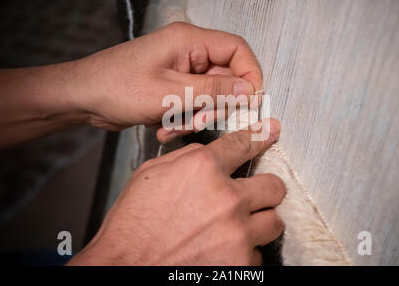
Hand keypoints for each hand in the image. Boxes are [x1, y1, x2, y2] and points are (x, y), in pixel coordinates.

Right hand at [68, 118, 284, 264]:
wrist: (124, 268)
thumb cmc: (132, 225)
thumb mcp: (151, 174)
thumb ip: (187, 157)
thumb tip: (210, 153)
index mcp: (202, 169)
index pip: (244, 144)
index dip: (261, 136)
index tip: (271, 132)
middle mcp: (226, 198)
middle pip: (273, 186)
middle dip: (265, 189)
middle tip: (253, 195)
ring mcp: (236, 233)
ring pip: (273, 222)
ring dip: (258, 222)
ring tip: (236, 227)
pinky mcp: (240, 264)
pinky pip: (258, 254)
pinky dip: (245, 252)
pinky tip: (223, 251)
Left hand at [72, 22, 262, 141]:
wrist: (83, 98)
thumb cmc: (117, 87)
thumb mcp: (171, 93)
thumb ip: (214, 91)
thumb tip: (249, 90)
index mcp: (189, 41)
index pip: (237, 49)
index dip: (250, 75)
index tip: (251, 101)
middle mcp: (187, 52)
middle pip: (224, 78)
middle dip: (214, 106)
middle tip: (198, 121)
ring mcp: (179, 71)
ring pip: (208, 96)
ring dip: (195, 116)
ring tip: (172, 126)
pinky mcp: (172, 87)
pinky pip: (191, 105)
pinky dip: (182, 119)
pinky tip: (162, 127)